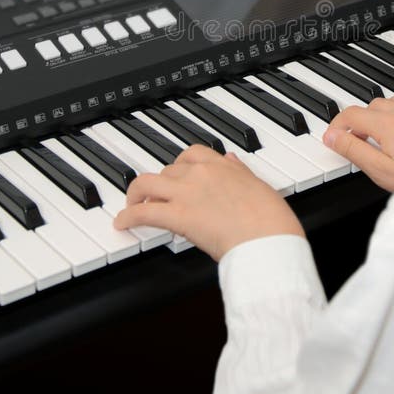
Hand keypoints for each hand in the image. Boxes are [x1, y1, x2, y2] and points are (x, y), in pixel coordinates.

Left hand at [113, 143, 304, 261]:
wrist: (268, 238)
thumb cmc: (271, 220)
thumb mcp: (259, 186)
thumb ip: (240, 172)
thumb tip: (231, 160)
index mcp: (223, 166)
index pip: (192, 154)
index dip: (179, 165)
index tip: (176, 175)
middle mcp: (201, 173)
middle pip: (167, 170)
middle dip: (159, 183)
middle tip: (155, 195)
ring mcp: (187, 193)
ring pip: (147, 184)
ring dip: (136, 194)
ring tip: (132, 204)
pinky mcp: (178, 216)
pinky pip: (143, 212)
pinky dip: (128, 217)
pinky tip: (122, 223)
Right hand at [322, 89, 393, 191]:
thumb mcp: (379, 169)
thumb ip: (352, 149)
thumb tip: (332, 136)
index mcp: (388, 122)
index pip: (352, 114)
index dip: (338, 125)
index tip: (334, 137)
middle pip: (374, 106)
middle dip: (362, 121)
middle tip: (360, 142)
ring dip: (389, 110)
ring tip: (386, 130)